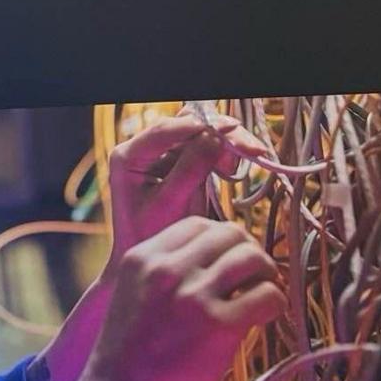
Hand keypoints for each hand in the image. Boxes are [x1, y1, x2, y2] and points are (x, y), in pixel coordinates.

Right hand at [80, 217, 282, 380]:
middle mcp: (166, 269)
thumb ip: (164, 272)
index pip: (198, 225)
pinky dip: (274, 304)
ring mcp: (193, 295)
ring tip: (260, 295)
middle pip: (231, 234)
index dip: (221, 241)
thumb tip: (216, 259)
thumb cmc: (126, 354)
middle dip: (248, 254)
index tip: (227, 262)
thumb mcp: (132, 295)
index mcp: (141, 258)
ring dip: (266, 275)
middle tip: (251, 279)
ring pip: (253, 258)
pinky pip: (269, 295)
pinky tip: (262, 318)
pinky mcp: (220, 325)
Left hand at [107, 113, 260, 266]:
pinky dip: (225, 153)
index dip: (198, 126)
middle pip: (187, 125)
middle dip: (221, 134)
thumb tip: (216, 137)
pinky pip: (207, 147)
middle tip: (252, 149)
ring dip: (227, 143)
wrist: (148, 255)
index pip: (164, 130)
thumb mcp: (169, 204)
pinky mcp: (181, 161)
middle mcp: (144, 149)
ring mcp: (163, 153)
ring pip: (201, 133)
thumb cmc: (150, 235)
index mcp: (129, 157)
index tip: (229, 130)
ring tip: (246, 161)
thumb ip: (190, 170)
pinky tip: (232, 171)